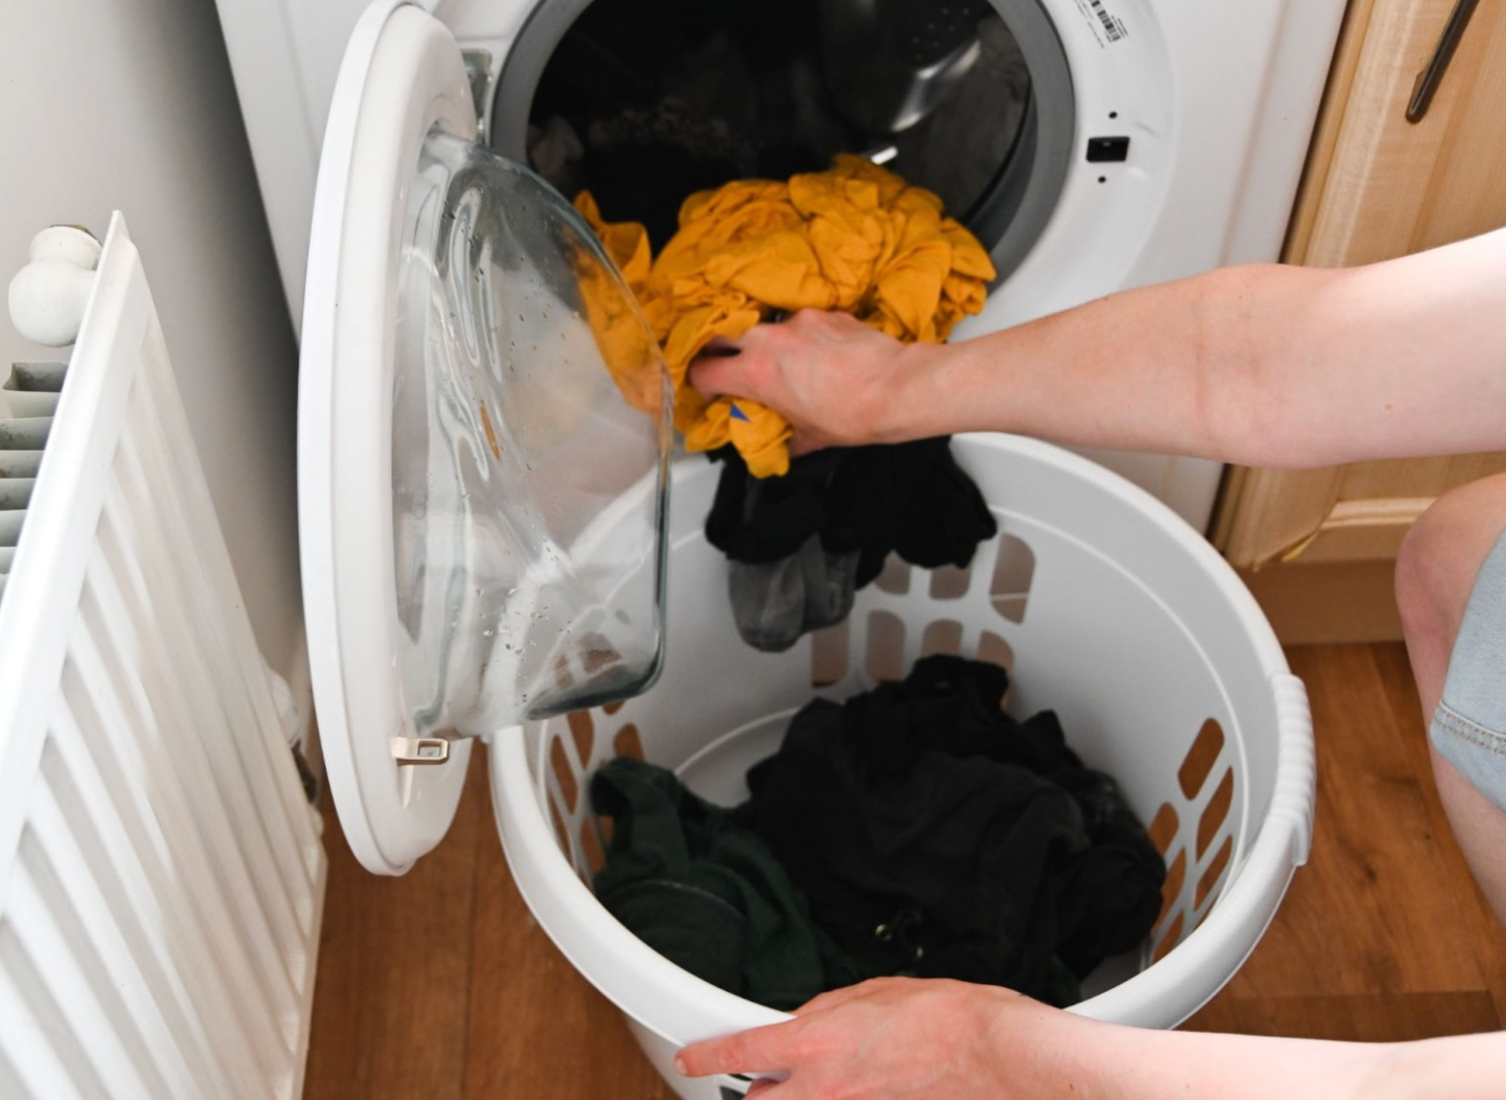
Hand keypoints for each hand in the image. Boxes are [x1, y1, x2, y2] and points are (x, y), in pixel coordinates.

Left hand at [673, 977, 1099, 1099]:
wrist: (990, 1052)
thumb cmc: (942, 1017)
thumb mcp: (870, 993)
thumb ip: (826, 1012)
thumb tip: (806, 1022)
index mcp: (814, 1043)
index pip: (739, 1052)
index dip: (706, 1056)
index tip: (692, 1059)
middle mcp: (822, 1089)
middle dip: (758, 1090)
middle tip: (770, 1076)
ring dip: (798, 1099)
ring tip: (824, 1081)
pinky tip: (864, 1086)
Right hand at [687, 310, 934, 453]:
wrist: (897, 388)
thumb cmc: (853, 416)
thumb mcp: (810, 438)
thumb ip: (783, 437)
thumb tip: (779, 443)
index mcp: (755, 374)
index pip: (703, 371)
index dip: (700, 383)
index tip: (708, 391)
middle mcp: (768, 340)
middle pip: (720, 334)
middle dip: (719, 351)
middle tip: (729, 368)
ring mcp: (795, 321)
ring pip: (761, 325)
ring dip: (761, 342)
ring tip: (779, 360)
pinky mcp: (822, 312)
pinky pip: (797, 321)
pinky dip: (798, 335)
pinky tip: (816, 352)